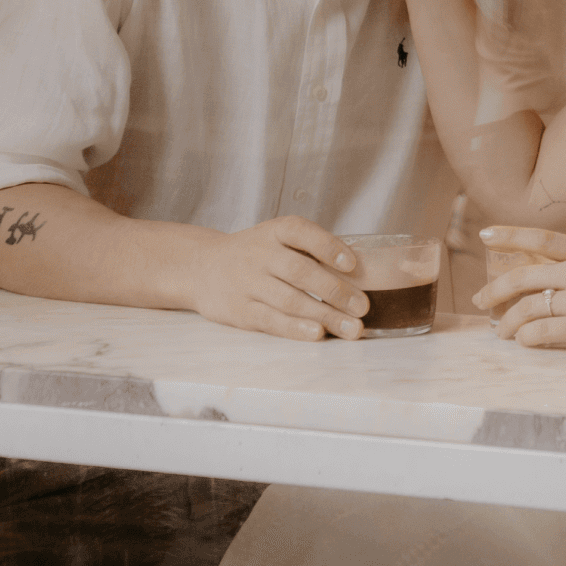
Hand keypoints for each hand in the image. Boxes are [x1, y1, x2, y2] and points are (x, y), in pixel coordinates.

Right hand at [188, 217, 368, 340]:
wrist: (202, 267)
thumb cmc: (256, 254)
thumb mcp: (278, 240)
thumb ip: (311, 252)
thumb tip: (360, 275)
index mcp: (276, 231)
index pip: (303, 233)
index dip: (329, 247)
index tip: (353, 264)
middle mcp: (260, 254)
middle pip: (301, 272)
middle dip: (336, 291)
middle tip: (363, 307)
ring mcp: (248, 282)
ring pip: (289, 300)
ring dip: (324, 315)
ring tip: (352, 328)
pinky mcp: (240, 310)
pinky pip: (271, 320)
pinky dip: (296, 328)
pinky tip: (318, 333)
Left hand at [474, 226, 565, 353]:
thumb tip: (562, 281)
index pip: (541, 239)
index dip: (510, 235)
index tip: (485, 235)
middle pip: (524, 277)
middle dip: (495, 290)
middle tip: (481, 301)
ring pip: (529, 308)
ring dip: (508, 322)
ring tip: (501, 332)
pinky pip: (546, 332)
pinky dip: (529, 338)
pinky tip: (525, 342)